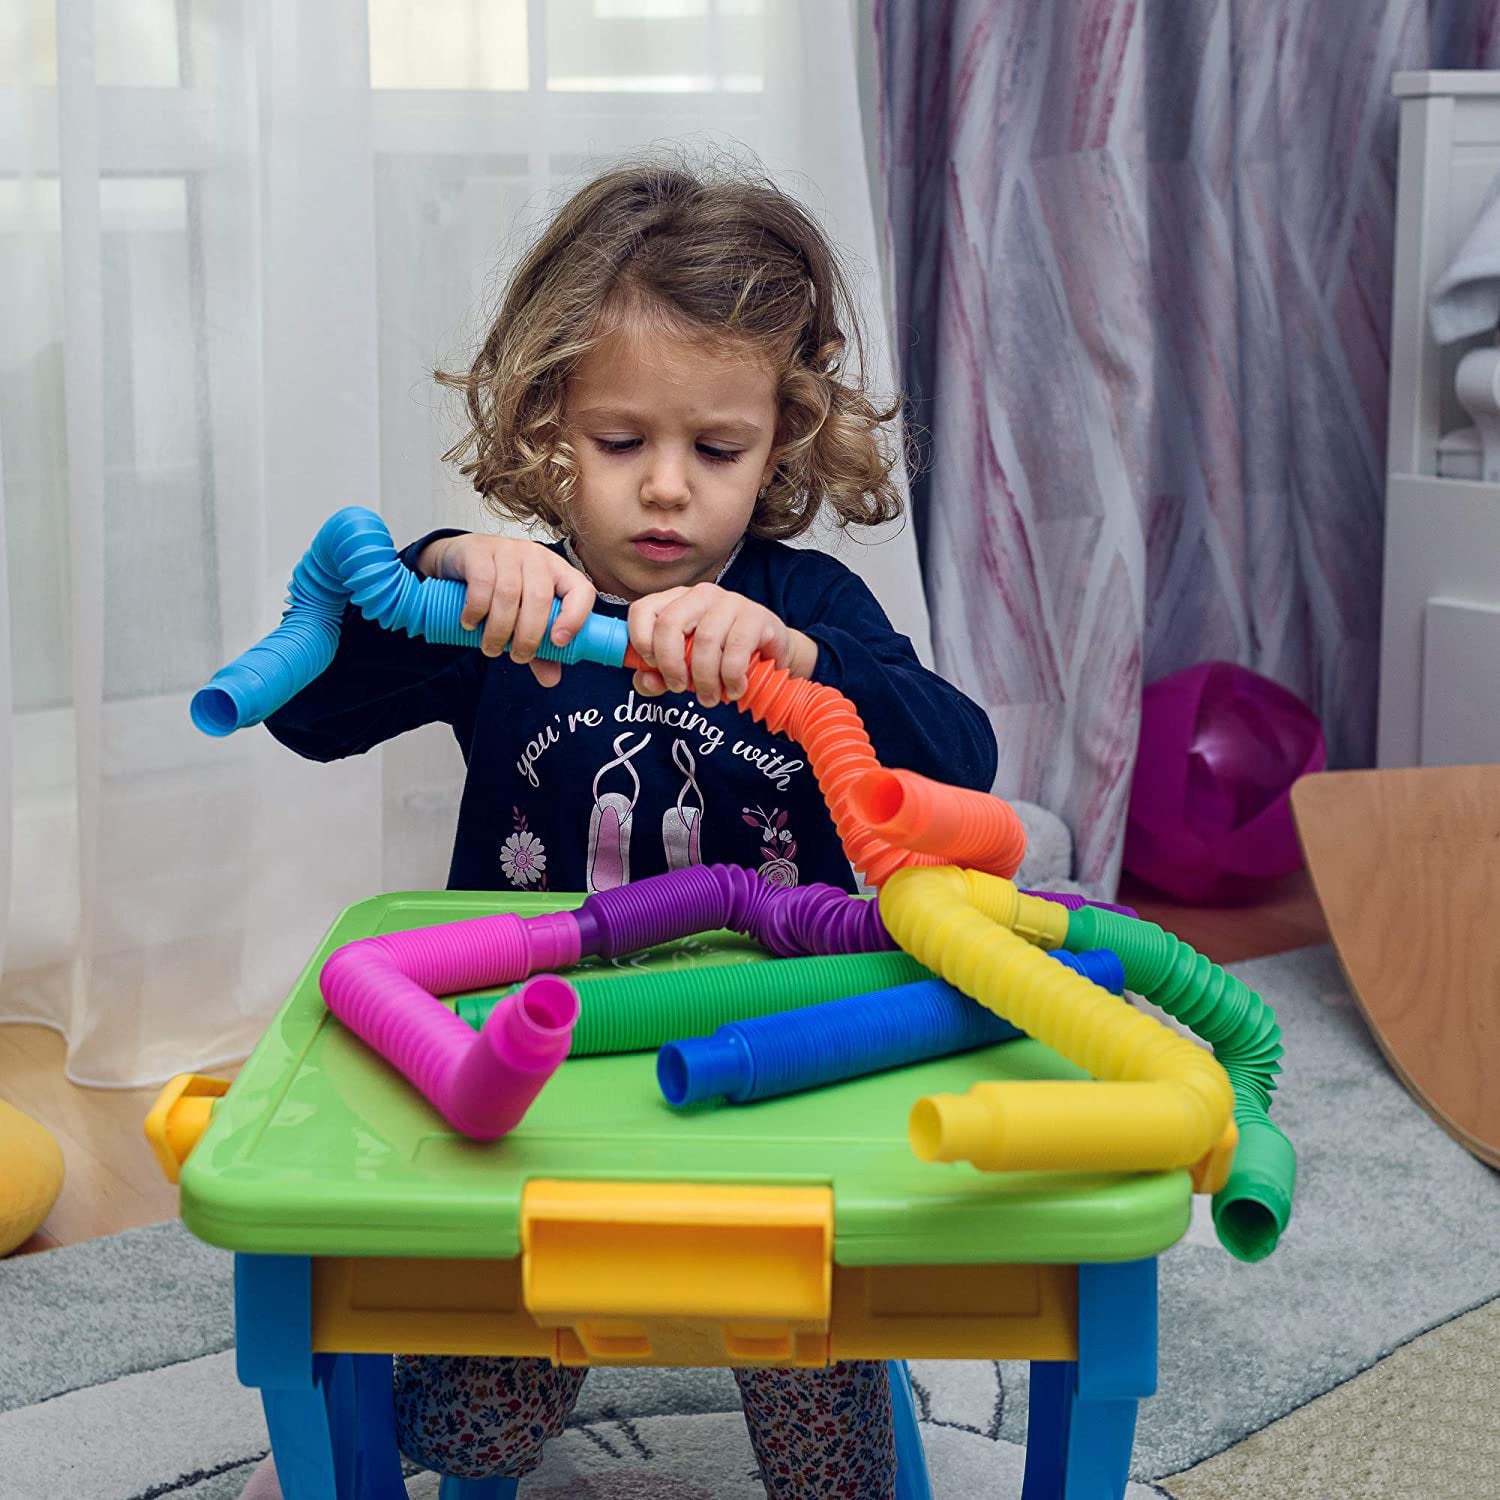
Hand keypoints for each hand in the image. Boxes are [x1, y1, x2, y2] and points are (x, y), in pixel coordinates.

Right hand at [417, 534, 594, 686]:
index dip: (575, 617)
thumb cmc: (498, 592)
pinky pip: (482, 582)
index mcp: (558, 573)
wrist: (458, 562)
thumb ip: (540, 649)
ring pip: (508, 593)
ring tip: (491, 648)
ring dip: (499, 629)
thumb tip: (551, 680)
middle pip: (540, 598)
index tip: (558, 643)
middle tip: (517, 657)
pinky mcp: (478, 552)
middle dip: (529, 636)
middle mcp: (536, 558)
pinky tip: (471, 624)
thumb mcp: (522, 620)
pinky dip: (477, 610)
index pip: (581, 590)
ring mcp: (507, 550)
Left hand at [627, 583, 817, 705]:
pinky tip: (734, 689)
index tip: (651, 667)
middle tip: (680, 688)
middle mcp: (700, 595)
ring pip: (705, 641)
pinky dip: (731, 677)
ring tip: (709, 698)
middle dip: (671, 664)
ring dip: (704, 679)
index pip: (642, 610)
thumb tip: (646, 680)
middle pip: (669, 624)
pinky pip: (735, 649)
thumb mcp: (684, 671)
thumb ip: (656, 677)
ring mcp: (730, 602)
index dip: (640, 640)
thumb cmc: (719, 660)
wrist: (771, 658)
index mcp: (675, 602)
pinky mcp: (756, 616)